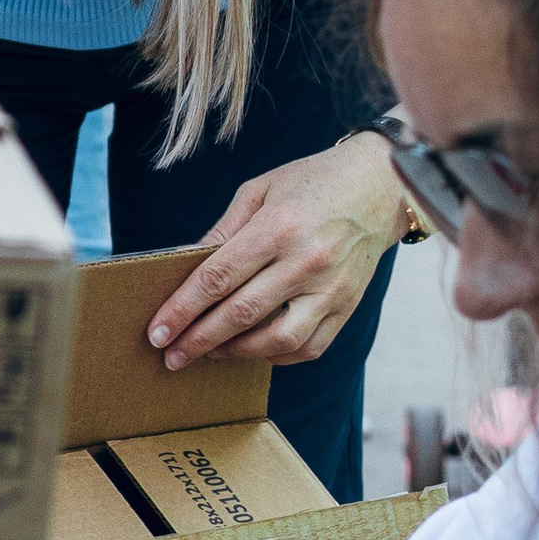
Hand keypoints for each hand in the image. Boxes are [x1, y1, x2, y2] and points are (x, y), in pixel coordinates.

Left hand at [145, 131, 403, 369]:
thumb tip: (186, 269)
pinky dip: (276, 356)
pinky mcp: (348, 306)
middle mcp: (306, 262)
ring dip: (235, 353)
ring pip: (276, 341)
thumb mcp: (259, 190)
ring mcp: (331, 289)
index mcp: (277, 228)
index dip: (182, 309)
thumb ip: (223, 231)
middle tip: (170, 356)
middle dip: (198, 341)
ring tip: (209, 353)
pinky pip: (309, 347)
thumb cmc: (312, 182)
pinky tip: (253, 350)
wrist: (381, 185)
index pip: (218, 279)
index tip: (157, 332)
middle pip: (240, 314)